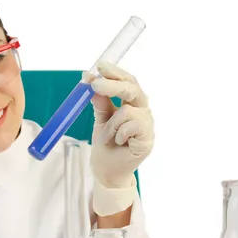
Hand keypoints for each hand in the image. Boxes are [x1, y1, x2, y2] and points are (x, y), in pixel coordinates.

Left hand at [86, 61, 153, 215]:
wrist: (107, 171)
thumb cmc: (106, 145)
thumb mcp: (100, 120)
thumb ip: (100, 101)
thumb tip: (90, 78)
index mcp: (132, 103)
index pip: (128, 81)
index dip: (116, 72)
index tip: (100, 66)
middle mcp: (143, 111)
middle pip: (133, 89)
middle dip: (113, 85)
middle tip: (95, 85)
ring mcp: (148, 126)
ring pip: (127, 111)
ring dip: (112, 124)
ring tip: (110, 137)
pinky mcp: (148, 140)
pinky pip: (131, 127)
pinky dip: (120, 134)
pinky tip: (120, 142)